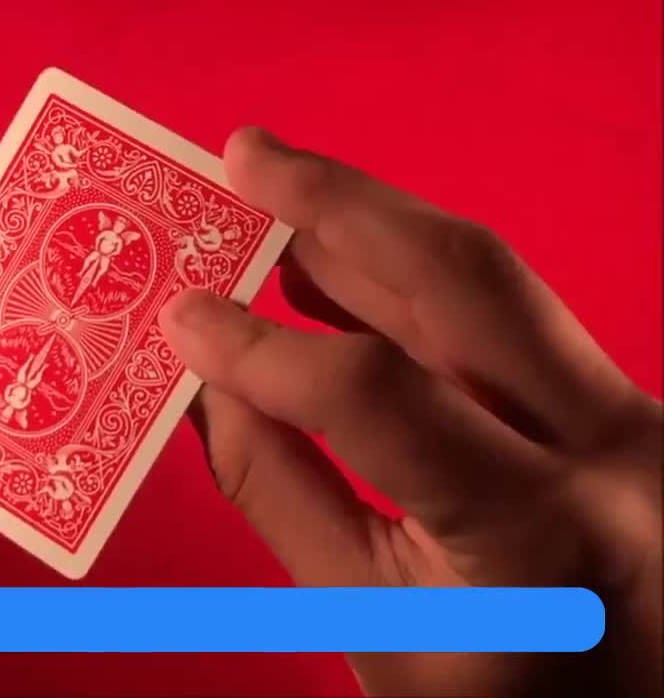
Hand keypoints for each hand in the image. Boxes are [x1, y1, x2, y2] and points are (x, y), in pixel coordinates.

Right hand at [159, 128, 661, 696]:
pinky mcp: (620, 403)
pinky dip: (407, 281)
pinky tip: (330, 264)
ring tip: (269, 187)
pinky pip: (503, 317)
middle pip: (464, 277)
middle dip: (339, 201)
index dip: (263, 348)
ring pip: (490, 279)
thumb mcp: (370, 622)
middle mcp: (609, 448)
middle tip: (242, 154)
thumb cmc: (493, 696)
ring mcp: (631, 415)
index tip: (181, 317)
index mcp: (536, 534)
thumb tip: (203, 382)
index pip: (376, 393)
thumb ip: (280, 494)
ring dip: (367, 227)